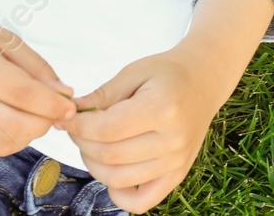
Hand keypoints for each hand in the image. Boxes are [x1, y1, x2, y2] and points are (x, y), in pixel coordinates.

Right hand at [0, 5, 79, 158]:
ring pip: (0, 144)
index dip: (53, 106)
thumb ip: (38, 69)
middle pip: (13, 126)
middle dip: (43, 124)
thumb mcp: (7, 39)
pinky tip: (10, 123)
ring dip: (26, 135)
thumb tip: (66, 96)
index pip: (23, 95)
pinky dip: (5, 142)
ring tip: (33, 117)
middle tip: (54, 114)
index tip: (71, 107)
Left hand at [63, 0, 273, 211]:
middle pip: (109, 156)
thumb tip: (70, 115)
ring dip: (94, 164)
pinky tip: (112, 173)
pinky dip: (120, 194)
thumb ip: (102, 95)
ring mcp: (177, 161)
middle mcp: (173, 140)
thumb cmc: (168, 73)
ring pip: (119, 179)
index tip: (69, 119)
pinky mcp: (178, 175)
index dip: (79, 127)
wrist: (204, 80)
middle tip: (78, 129)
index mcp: (163, 108)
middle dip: (82, 143)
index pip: (106, 130)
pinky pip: (142, 201)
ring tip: (92, 144)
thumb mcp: (134, 72)